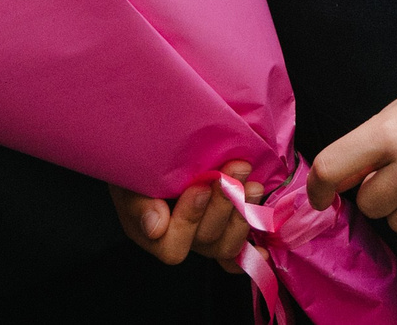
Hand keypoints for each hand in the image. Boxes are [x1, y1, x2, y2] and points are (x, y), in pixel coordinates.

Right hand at [110, 161, 258, 270]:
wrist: (158, 143)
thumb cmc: (140, 159)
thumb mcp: (132, 175)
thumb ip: (138, 203)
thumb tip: (155, 227)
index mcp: (152, 230)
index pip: (172, 245)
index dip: (189, 219)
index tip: (201, 186)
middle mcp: (182, 237)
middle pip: (207, 239)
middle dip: (223, 203)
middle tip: (236, 169)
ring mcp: (206, 234)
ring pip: (227, 244)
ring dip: (243, 213)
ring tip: (254, 185)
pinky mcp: (227, 226)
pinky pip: (240, 252)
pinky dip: (253, 251)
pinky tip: (264, 248)